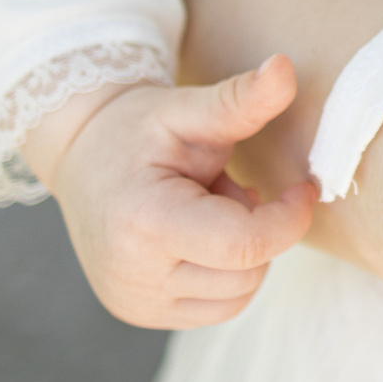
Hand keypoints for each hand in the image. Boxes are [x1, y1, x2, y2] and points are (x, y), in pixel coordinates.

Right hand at [23, 54, 317, 328]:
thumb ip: (241, 99)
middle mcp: (133, 276)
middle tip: (220, 187)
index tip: (302, 188)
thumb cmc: (135, 129)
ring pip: (240, 296)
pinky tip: (195, 238)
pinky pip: (218, 308)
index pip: (245, 245)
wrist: (80, 157)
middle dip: (255, 228)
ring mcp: (135, 303)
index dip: (289, 219)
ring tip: (202, 210)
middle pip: (247, 272)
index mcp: (144, 222)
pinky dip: (225, 274)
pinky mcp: (140, 314)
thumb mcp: (187, 109)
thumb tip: (287, 67)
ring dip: (241, 254)